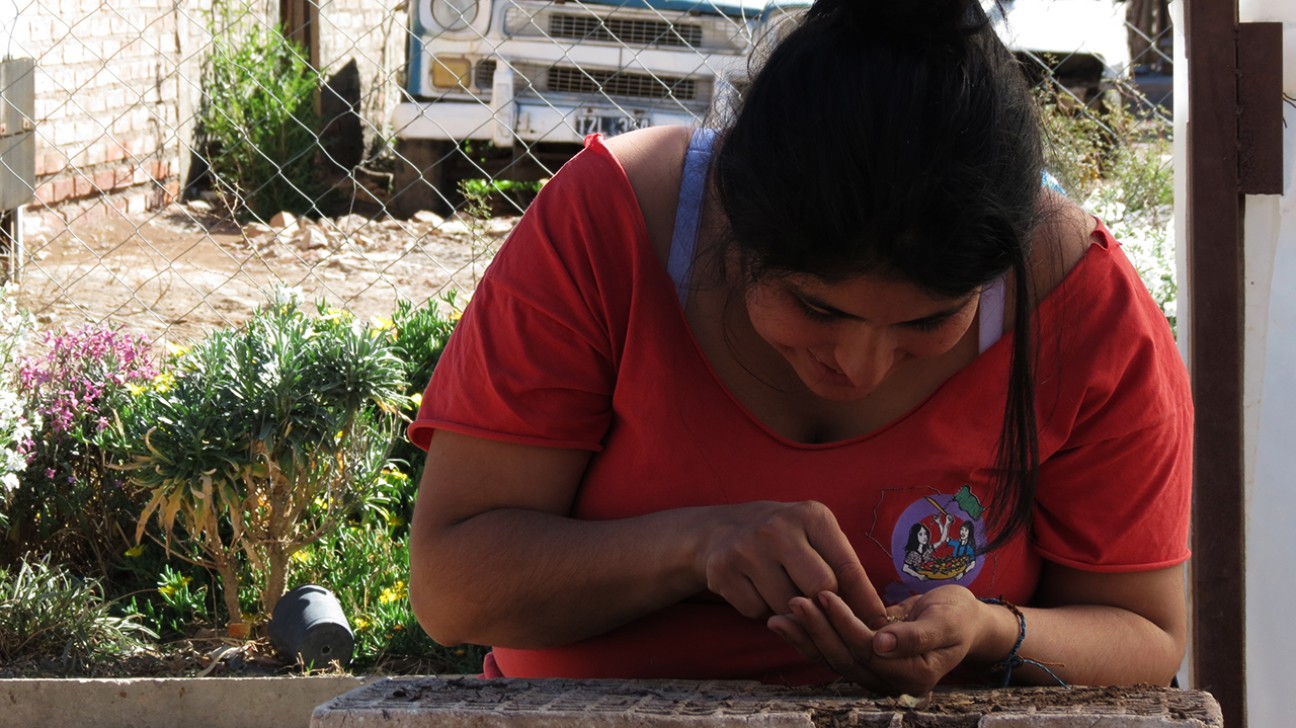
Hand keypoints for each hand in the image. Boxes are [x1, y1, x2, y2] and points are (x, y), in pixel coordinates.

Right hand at [698, 500, 886, 622]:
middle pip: (821, 589)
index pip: (848, 567)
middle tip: (822, 608)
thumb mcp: (814, 535)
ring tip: (783, 588)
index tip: (878, 625)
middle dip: (825, 605)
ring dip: (792, 610)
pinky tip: (757, 588)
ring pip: (789, 606)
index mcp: (811, 515)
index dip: (865, 602)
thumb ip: (841, 567)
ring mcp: (747, 548)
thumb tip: (875, 617)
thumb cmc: (784, 538)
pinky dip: (762, 609)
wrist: (721, 529)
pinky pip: (758, 612)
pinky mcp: (723, 571)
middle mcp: (778, 527)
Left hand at [769, 584, 986, 694]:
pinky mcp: (863, 660)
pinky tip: (788, 621)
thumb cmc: (958, 616)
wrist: (959, 620)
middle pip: (844, 659)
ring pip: (833, 658)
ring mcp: (875, 672)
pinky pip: (833, 650)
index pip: (868, 651)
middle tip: (794, 601)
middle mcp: (890, 681)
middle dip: (817, 630)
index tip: (825, 595)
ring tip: (778, 616)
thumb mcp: (947, 620)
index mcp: (913, 676)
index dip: (844, 625)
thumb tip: (881, 644)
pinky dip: (810, 636)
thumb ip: (916, 635)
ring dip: (805, 637)